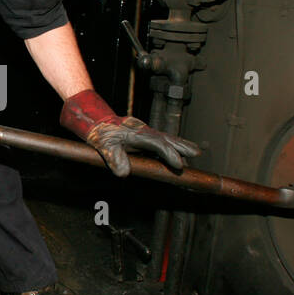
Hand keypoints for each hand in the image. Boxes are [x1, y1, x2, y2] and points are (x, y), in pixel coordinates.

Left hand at [59, 89, 199, 176]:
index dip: (169, 154)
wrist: (97, 121)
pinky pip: (161, 140)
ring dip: (180, 145)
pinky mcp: (144, 134)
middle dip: (182, 146)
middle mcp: (144, 132)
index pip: (157, 145)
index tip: (179, 164)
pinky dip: (171, 144)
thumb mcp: (105, 146)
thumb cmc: (101, 133)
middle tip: (196, 153)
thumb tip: (123, 173)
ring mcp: (145, 132)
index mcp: (137, 134)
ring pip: (166, 138)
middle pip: (167, 138)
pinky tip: (177, 151)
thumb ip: (115, 159)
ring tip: (194, 152)